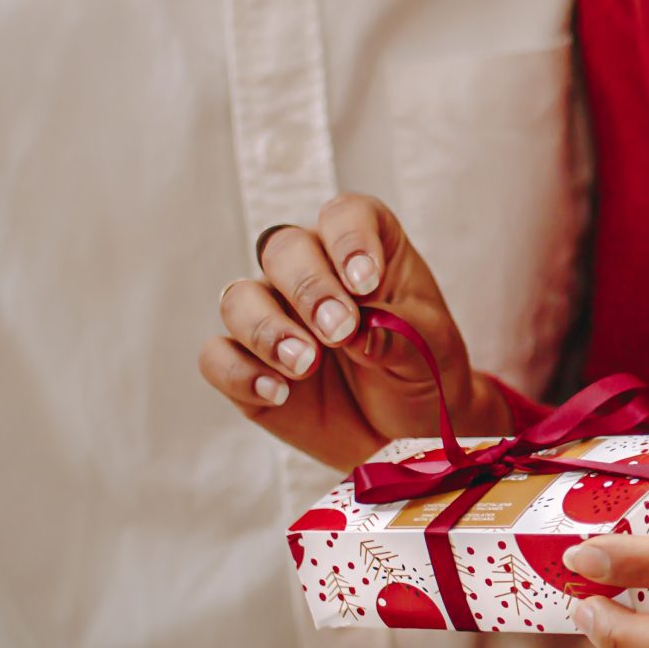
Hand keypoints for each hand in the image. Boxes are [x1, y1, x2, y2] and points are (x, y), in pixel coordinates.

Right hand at [198, 194, 506, 469]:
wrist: (409, 430)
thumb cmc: (425, 371)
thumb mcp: (431, 350)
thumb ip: (398, 334)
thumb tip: (354, 333)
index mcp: (366, 247)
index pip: (345, 217)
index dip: (349, 240)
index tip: (366, 282)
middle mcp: (312, 271)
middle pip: (282, 250)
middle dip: (308, 288)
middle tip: (338, 331)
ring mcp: (274, 315)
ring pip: (238, 299)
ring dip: (267, 330)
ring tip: (306, 364)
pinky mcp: (248, 363)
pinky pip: (218, 356)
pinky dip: (240, 372)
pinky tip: (278, 393)